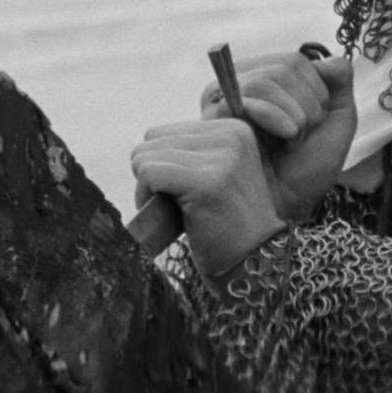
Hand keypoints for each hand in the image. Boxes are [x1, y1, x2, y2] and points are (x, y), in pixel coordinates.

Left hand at [131, 118, 286, 277]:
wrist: (251, 264)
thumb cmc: (223, 225)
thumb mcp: (215, 174)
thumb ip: (188, 153)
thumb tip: (140, 151)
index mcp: (233, 129)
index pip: (161, 132)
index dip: (160, 165)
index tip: (184, 191)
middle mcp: (230, 136)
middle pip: (150, 140)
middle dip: (152, 175)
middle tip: (177, 205)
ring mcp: (221, 158)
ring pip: (145, 156)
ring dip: (148, 190)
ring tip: (175, 211)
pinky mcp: (206, 182)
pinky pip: (148, 174)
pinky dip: (145, 197)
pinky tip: (169, 216)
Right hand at [200, 52, 354, 222]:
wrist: (283, 208)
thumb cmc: (304, 171)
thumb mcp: (335, 126)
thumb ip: (340, 87)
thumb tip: (333, 58)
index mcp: (269, 79)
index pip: (297, 60)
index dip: (318, 92)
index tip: (313, 126)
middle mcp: (242, 82)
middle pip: (286, 66)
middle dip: (308, 106)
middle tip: (300, 138)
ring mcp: (224, 97)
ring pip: (267, 79)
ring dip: (293, 116)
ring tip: (288, 143)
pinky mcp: (212, 115)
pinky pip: (248, 98)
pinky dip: (275, 116)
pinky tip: (282, 138)